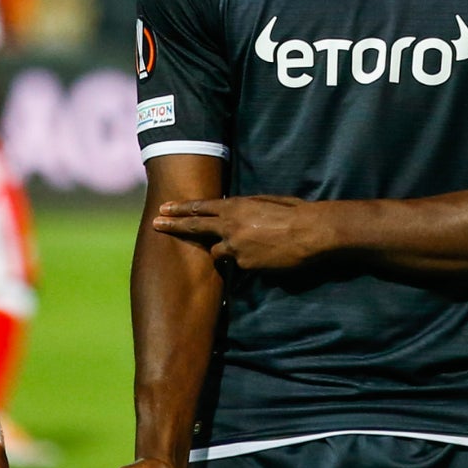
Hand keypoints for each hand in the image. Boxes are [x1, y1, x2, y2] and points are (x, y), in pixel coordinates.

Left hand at [152, 196, 328, 269]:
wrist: (311, 233)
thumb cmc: (295, 212)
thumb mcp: (267, 202)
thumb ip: (246, 208)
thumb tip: (235, 211)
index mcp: (236, 207)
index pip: (201, 208)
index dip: (181, 209)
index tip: (164, 209)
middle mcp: (230, 226)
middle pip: (195, 227)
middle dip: (174, 225)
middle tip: (156, 224)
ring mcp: (236, 248)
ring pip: (219, 252)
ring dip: (225, 251)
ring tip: (248, 247)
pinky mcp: (246, 265)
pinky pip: (240, 265)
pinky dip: (247, 261)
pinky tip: (266, 256)